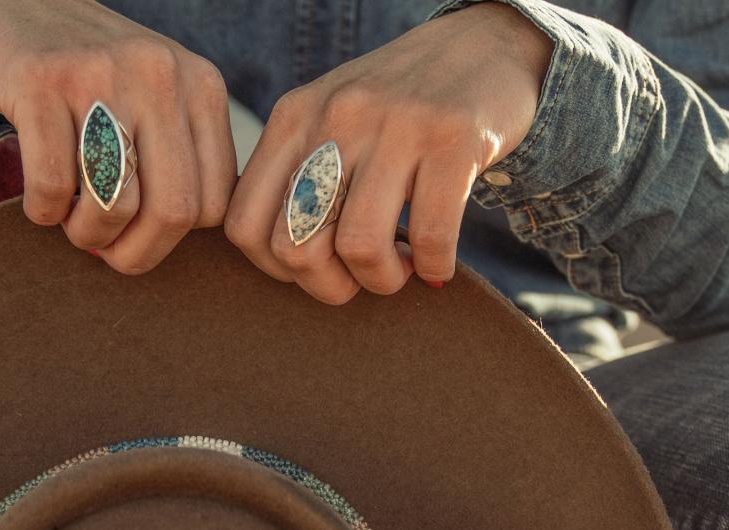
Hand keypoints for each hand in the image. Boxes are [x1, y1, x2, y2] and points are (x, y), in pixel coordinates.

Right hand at [0, 0, 236, 272]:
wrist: (18, 8)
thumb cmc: (96, 84)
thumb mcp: (159, 105)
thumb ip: (184, 165)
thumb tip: (182, 247)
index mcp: (201, 88)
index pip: (211, 205)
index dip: (172, 241)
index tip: (139, 235)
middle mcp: (159, 75)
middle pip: (173, 212)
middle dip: (136, 253)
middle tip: (105, 250)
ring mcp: (100, 74)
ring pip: (114, 205)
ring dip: (87, 235)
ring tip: (71, 221)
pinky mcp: (40, 81)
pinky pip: (51, 186)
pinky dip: (43, 212)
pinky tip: (40, 201)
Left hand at [223, 2, 552, 303]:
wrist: (484, 45)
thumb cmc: (399, 111)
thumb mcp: (331, 124)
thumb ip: (297, 178)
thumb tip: (286, 265)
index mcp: (294, 118)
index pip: (243, 226)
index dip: (277, 269)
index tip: (317, 264)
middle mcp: (336, 116)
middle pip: (295, 247)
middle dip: (330, 285)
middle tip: (361, 275)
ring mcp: (395, 124)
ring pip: (358, 246)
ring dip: (383, 280)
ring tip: (402, 267)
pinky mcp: (453, 138)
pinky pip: (428, 238)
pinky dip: (434, 267)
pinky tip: (438, 261)